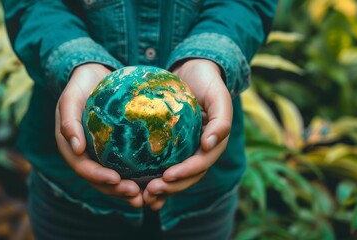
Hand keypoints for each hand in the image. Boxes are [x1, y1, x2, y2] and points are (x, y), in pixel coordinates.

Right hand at [55, 63, 142, 207]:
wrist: (93, 75)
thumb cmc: (80, 85)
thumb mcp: (70, 98)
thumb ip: (68, 121)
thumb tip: (76, 149)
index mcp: (71, 148)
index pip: (84, 168)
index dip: (98, 178)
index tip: (117, 180)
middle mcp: (85, 156)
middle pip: (100, 181)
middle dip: (117, 191)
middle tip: (137, 195)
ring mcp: (99, 154)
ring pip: (113, 179)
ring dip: (128, 191)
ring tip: (148, 197)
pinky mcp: (114, 150)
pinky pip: (126, 166)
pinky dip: (138, 176)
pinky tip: (156, 180)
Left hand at [143, 59, 232, 209]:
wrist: (194, 71)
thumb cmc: (207, 82)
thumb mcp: (218, 96)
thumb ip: (221, 120)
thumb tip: (209, 145)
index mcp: (213, 144)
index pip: (200, 165)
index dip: (185, 174)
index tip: (166, 176)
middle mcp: (200, 152)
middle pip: (187, 177)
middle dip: (170, 188)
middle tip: (149, 192)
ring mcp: (187, 151)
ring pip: (175, 177)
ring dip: (161, 189)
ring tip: (142, 196)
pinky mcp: (172, 148)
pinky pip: (162, 165)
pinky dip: (151, 177)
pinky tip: (135, 185)